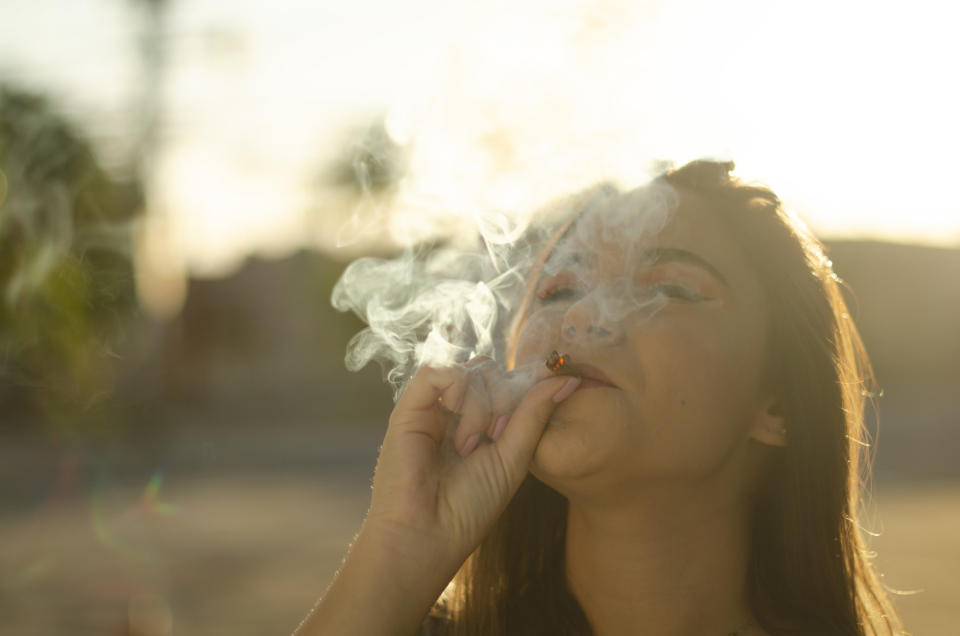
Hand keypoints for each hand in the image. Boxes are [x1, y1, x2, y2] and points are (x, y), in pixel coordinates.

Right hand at [362, 357, 581, 568]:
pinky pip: (437, 372)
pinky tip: (456, 430)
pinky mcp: (409, 407)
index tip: (532, 414)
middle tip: (498, 436)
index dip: (526, 387)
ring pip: (471, 370)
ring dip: (482, 405)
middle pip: (491, 370)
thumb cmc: (470, 506)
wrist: (427, 536)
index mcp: (480, 422)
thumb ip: (535, 414)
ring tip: (469, 447)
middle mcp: (455, 411)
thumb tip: (568, 378)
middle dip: (505, 398)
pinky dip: (456, 391)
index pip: (507, 381)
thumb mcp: (514, 457)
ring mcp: (433, 407)